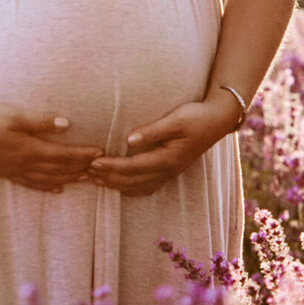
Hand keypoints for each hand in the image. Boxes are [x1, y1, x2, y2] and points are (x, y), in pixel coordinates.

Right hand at [0, 103, 101, 193]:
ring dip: (69, 179)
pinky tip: (57, 187)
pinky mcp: (7, 172)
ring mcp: (15, 171)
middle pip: (59, 169)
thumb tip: (66, 124)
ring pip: (49, 179)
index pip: (63, 154)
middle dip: (82, 168)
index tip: (101, 152)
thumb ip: (41, 121)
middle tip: (102, 169)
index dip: (83, 154)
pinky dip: (48, 186)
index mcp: (29, 149)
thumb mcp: (14, 115)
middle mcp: (25, 164)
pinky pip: (32, 184)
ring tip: (87, 179)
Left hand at [88, 95, 240, 197]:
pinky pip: (147, 186)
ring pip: (138, 187)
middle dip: (108, 178)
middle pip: (132, 180)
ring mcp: (170, 173)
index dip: (111, 167)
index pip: (133, 167)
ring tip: (96, 181)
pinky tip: (119, 186)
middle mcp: (168, 170)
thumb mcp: (176, 120)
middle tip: (86, 174)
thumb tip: (129, 139)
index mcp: (168, 158)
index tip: (92, 163)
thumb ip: (153, 131)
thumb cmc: (196, 116)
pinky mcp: (170, 171)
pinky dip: (130, 188)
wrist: (217, 121)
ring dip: (116, 185)